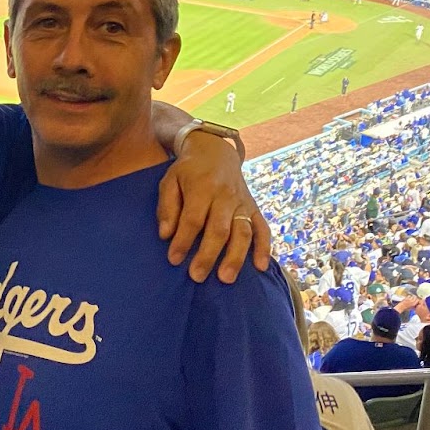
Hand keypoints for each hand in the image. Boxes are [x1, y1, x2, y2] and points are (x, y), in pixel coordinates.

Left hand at [159, 132, 270, 282]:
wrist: (215, 151)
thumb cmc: (188, 171)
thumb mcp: (169, 181)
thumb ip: (167, 207)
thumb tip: (165, 234)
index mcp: (202, 187)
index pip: (193, 219)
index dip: (183, 241)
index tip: (174, 259)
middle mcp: (225, 196)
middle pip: (219, 229)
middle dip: (208, 255)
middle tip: (196, 276)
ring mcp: (243, 203)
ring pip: (242, 232)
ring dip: (235, 257)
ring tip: (226, 278)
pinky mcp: (254, 207)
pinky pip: (263, 228)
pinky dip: (264, 247)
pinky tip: (260, 267)